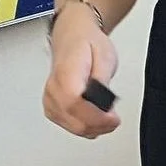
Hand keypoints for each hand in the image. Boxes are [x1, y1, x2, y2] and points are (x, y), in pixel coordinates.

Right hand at [43, 4, 120, 138]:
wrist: (73, 37)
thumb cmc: (87, 44)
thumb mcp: (105, 55)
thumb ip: (103, 79)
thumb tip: (103, 99)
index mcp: (65, 72)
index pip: (74, 103)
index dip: (95, 116)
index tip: (112, 118)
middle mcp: (53, 89)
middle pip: (73, 120)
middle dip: (99, 125)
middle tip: (115, 119)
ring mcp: (50, 101)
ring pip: (72, 127)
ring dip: (94, 127)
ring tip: (107, 116)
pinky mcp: (53, 109)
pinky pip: (70, 126)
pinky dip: (86, 126)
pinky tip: (95, 117)